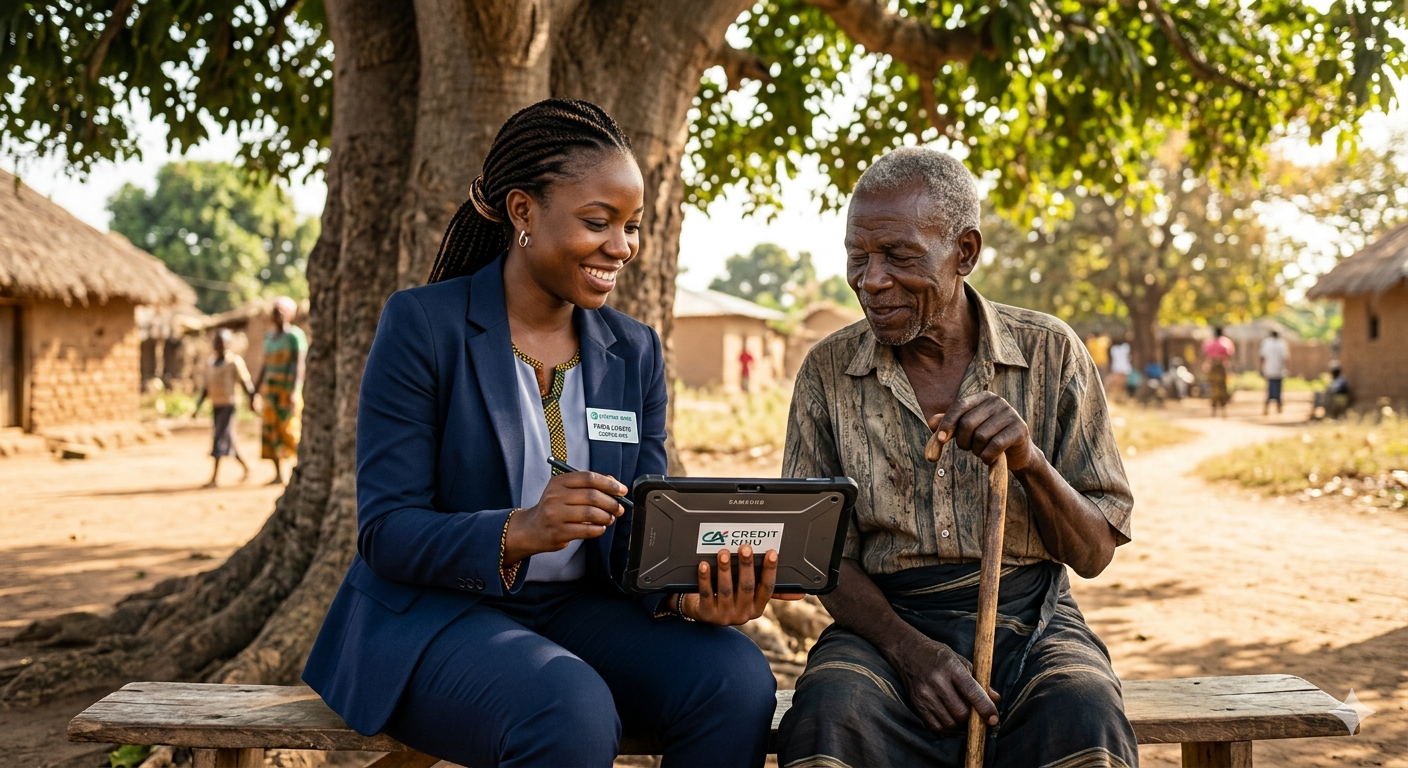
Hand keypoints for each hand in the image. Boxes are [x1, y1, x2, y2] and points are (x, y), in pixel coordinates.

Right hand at [505, 471, 625, 562]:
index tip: (621, 490)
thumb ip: (588, 485)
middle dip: (611, 502)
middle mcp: (555, 497)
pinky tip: (600, 528)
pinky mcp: (558, 532)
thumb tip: (614, 483)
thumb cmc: (555, 509)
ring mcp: (555, 515)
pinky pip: (586, 530)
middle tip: (619, 508)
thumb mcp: (565, 491)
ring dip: (606, 517)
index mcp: (558, 482)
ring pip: (591, 514)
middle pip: (592, 496)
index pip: (588, 478)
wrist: (532, 529)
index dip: (609, 483)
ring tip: (609, 518)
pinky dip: (599, 529)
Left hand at [681, 545, 787, 625]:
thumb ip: (772, 591)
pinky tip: (704, 565)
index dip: (770, 570)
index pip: (767, 588)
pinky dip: (705, 578)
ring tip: (724, 552)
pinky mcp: (707, 614)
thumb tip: (800, 592)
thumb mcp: (752, 597)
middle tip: (745, 547)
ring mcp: (724, 615)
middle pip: (747, 588)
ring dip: (725, 570)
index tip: (771, 553)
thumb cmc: (731, 599)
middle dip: (747, 566)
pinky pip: (706, 594)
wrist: (703, 612)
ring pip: (726, 590)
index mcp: (757, 608)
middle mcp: (743, 614)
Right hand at [890, 635, 1000, 731]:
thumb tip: (996, 699)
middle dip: (971, 717)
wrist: (907, 652)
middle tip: (974, 712)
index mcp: (951, 667)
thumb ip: (978, 681)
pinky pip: (936, 726)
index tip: (994, 719)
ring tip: (960, 713)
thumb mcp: (960, 661)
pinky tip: (948, 716)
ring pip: (950, 722)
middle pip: (961, 712)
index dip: (985, 708)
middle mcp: (936, 681)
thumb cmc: (938, 655)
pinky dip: (946, 726)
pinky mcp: (916, 704)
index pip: (972, 692)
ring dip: (959, 723)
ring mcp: (924, 694)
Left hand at [929, 392, 1035, 469]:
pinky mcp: (1019, 429)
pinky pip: (994, 446)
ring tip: (982, 452)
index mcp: (983, 397)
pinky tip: (990, 458)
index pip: (960, 405)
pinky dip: (987, 457)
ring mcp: (1011, 414)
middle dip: (963, 442)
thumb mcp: (967, 430)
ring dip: (976, 451)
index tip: (939, 440)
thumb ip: (949, 424)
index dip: (947, 423)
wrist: (1017, 454)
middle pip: (968, 422)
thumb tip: (931, 423)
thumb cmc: (988, 439)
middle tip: (968, 449)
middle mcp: (998, 401)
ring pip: (981, 436)